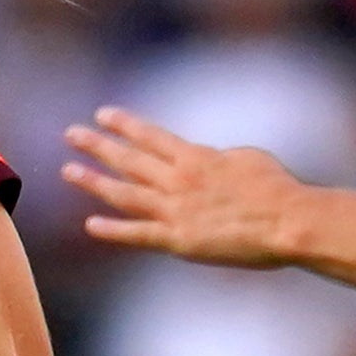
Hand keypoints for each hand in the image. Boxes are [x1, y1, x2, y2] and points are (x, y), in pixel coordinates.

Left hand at [62, 108, 308, 266]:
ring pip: (125, 193)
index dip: (125, 125)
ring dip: (94, 181)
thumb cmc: (276, 189)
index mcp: (196, 157)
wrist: (287, 221)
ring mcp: (175, 210)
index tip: (103, 114)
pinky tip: (91, 225)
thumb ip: (218, 157)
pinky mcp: (179, 241)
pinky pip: (139, 234)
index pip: (151, 136)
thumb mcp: (246, 158)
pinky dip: (113, 230)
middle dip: (98, 145)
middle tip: (71, 134)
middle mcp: (178, 180)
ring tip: (69, 171)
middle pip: (129, 159)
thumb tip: (208, 158)